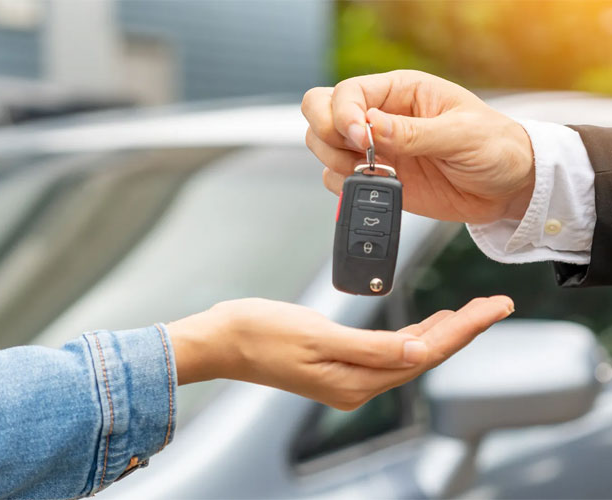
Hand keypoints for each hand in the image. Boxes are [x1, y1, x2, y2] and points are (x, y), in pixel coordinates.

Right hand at [167, 296, 513, 409]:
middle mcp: (357, 385)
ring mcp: (347, 376)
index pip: (425, 353)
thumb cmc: (261, 333)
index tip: (495, 308)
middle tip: (495, 305)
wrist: (223, 339)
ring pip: (409, 354)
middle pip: (424, 355)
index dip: (465, 329)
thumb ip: (371, 349)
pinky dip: (412, 336)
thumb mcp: (317, 336)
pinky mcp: (338, 364)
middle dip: (462, 329)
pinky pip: (387, 352)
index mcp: (355, 381)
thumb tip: (419, 355)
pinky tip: (423, 326)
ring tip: (470, 312)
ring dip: (441, 332)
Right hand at [301, 70, 534, 222]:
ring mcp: (375, 150)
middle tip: (356, 154)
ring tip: (372, 172)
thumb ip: (414, 132)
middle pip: (321, 113)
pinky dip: (346, 188)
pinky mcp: (377, 179)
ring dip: (336, 162)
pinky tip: (378, 187)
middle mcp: (381, 117)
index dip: (343, 114)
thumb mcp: (462, 134)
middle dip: (328, 135)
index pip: (347, 92)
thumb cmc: (495, 147)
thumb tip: (371, 126)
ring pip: (323, 147)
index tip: (362, 138)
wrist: (507, 187)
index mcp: (400, 92)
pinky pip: (338, 180)